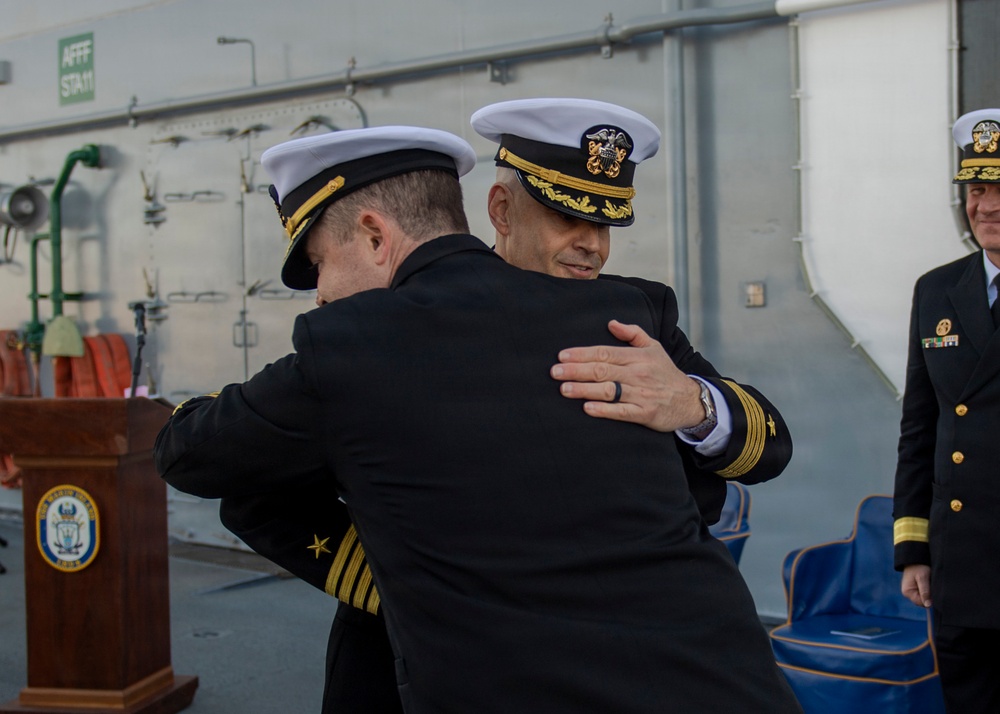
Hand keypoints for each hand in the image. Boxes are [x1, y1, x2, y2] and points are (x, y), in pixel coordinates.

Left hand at [550, 320, 705, 431]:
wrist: (691, 400)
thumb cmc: (666, 373)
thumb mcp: (654, 347)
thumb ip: (632, 333)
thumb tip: (611, 323)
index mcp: (637, 357)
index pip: (605, 352)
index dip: (582, 354)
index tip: (562, 356)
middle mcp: (638, 374)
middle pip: (602, 370)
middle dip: (576, 370)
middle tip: (555, 372)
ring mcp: (641, 394)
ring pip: (608, 390)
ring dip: (584, 390)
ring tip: (564, 389)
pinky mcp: (646, 413)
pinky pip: (622, 412)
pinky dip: (604, 410)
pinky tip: (587, 408)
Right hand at [901, 564, 931, 607]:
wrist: (915, 558)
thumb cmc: (918, 567)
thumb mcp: (923, 578)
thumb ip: (925, 592)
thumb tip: (928, 605)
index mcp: (907, 592)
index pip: (921, 603)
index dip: (929, 599)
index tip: (933, 590)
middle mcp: (908, 593)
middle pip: (922, 601)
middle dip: (929, 596)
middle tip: (931, 585)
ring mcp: (910, 591)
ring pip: (923, 597)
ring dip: (928, 593)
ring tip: (929, 583)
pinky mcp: (914, 588)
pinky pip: (923, 593)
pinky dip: (927, 590)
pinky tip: (928, 583)